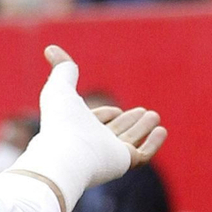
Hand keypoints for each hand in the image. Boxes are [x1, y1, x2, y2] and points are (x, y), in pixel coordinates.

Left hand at [42, 44, 166, 168]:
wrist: (65, 155)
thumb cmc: (61, 122)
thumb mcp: (60, 87)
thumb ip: (62, 68)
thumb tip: (50, 48)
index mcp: (77, 130)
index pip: (95, 123)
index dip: (105, 116)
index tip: (115, 111)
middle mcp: (92, 145)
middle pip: (114, 133)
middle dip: (129, 122)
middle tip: (144, 112)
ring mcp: (108, 156)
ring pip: (129, 141)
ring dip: (142, 128)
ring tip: (155, 116)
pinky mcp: (123, 163)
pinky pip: (142, 155)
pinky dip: (153, 144)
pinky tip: (161, 131)